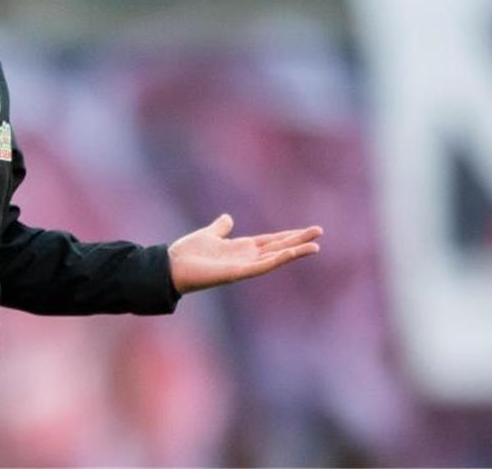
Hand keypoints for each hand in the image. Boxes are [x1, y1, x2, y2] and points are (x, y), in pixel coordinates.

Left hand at [168, 214, 321, 293]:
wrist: (172, 267)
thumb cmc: (188, 253)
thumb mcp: (208, 234)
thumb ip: (220, 228)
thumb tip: (228, 218)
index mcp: (241, 248)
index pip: (271, 241)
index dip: (288, 235)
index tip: (307, 230)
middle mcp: (246, 258)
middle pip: (278, 247)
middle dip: (298, 240)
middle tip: (319, 232)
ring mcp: (244, 266)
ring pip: (276, 258)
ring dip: (295, 252)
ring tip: (316, 245)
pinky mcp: (238, 273)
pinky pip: (262, 266)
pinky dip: (278, 259)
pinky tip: (292, 253)